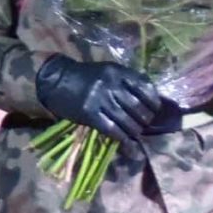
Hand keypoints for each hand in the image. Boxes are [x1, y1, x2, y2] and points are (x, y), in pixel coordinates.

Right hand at [35, 56, 163, 149]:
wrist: (57, 80)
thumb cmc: (86, 77)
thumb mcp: (107, 71)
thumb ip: (126, 82)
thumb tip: (150, 99)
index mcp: (117, 72)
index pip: (144, 87)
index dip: (154, 101)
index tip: (155, 109)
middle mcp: (110, 85)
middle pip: (137, 106)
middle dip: (145, 118)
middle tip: (145, 124)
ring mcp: (99, 100)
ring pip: (126, 120)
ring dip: (135, 130)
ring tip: (136, 133)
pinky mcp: (89, 114)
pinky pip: (112, 129)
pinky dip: (122, 138)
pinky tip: (126, 141)